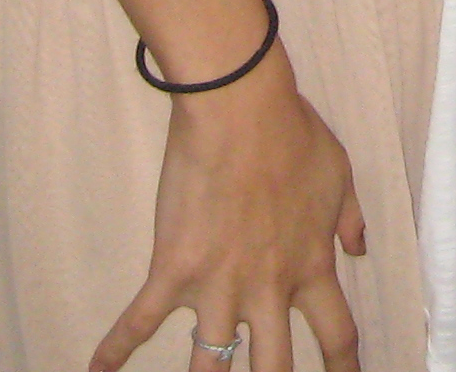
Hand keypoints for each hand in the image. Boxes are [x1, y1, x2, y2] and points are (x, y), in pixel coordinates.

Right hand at [90, 53, 368, 371]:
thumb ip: (349, 219)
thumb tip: (359, 249)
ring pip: (210, 364)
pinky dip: (114, 350)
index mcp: (311, 268)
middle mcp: (268, 290)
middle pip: (275, 368)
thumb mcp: (339, 175)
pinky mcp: (173, 270)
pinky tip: (97, 371)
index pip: (337, 336)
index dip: (345, 368)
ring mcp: (218, 286)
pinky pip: (139, 322)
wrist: (240, 109)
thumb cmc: (292, 133)